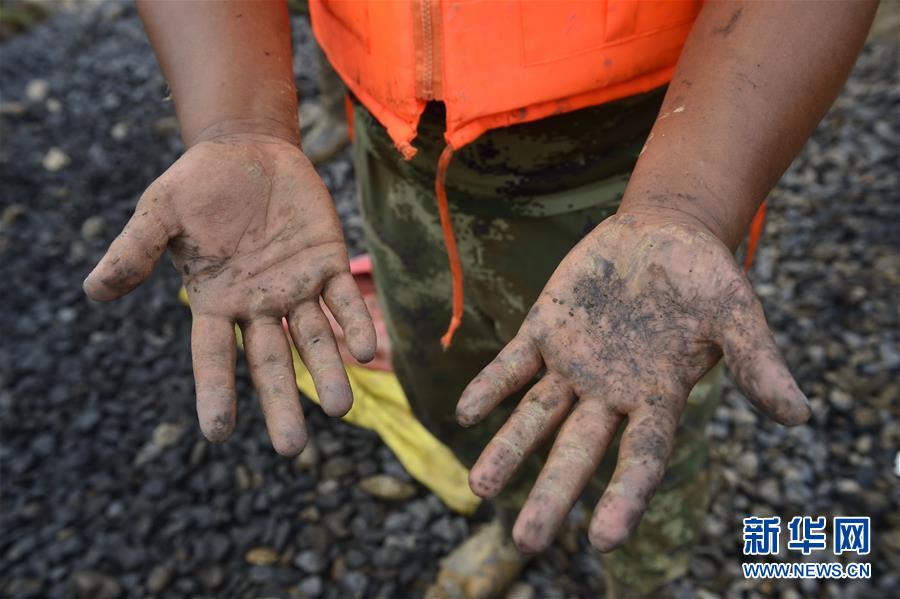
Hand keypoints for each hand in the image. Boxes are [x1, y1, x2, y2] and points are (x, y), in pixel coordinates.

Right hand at [84, 133, 374, 455]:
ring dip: (327, 372)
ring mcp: (296, 288)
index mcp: (215, 302)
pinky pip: (343, 301)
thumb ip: (135, 250)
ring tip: (340, 408)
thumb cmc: (199, 185)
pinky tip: (365, 350)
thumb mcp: (160, 212)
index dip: (215, 392)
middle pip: (270, 363)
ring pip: (313, 340)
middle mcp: (258, 305)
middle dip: (281, 402)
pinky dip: (353, 325)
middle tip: (292, 448)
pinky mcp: (327, 263)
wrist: (247, 150)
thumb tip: (93, 291)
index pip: (213, 357)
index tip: (217, 432)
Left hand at [456, 213, 808, 552]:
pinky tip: (465, 412)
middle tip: (526, 541)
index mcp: (658, 397)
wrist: (662, 233)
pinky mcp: (544, 331)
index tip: (601, 539)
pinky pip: (513, 365)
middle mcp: (610, 392)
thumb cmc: (705, 277)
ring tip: (478, 486)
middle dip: (552, 493)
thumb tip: (800, 416)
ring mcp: (573, 364)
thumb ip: (756, 362)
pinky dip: (491, 385)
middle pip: (577, 451)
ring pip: (535, 416)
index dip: (623, 497)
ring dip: (507, 449)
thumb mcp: (735, 312)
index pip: (640, 458)